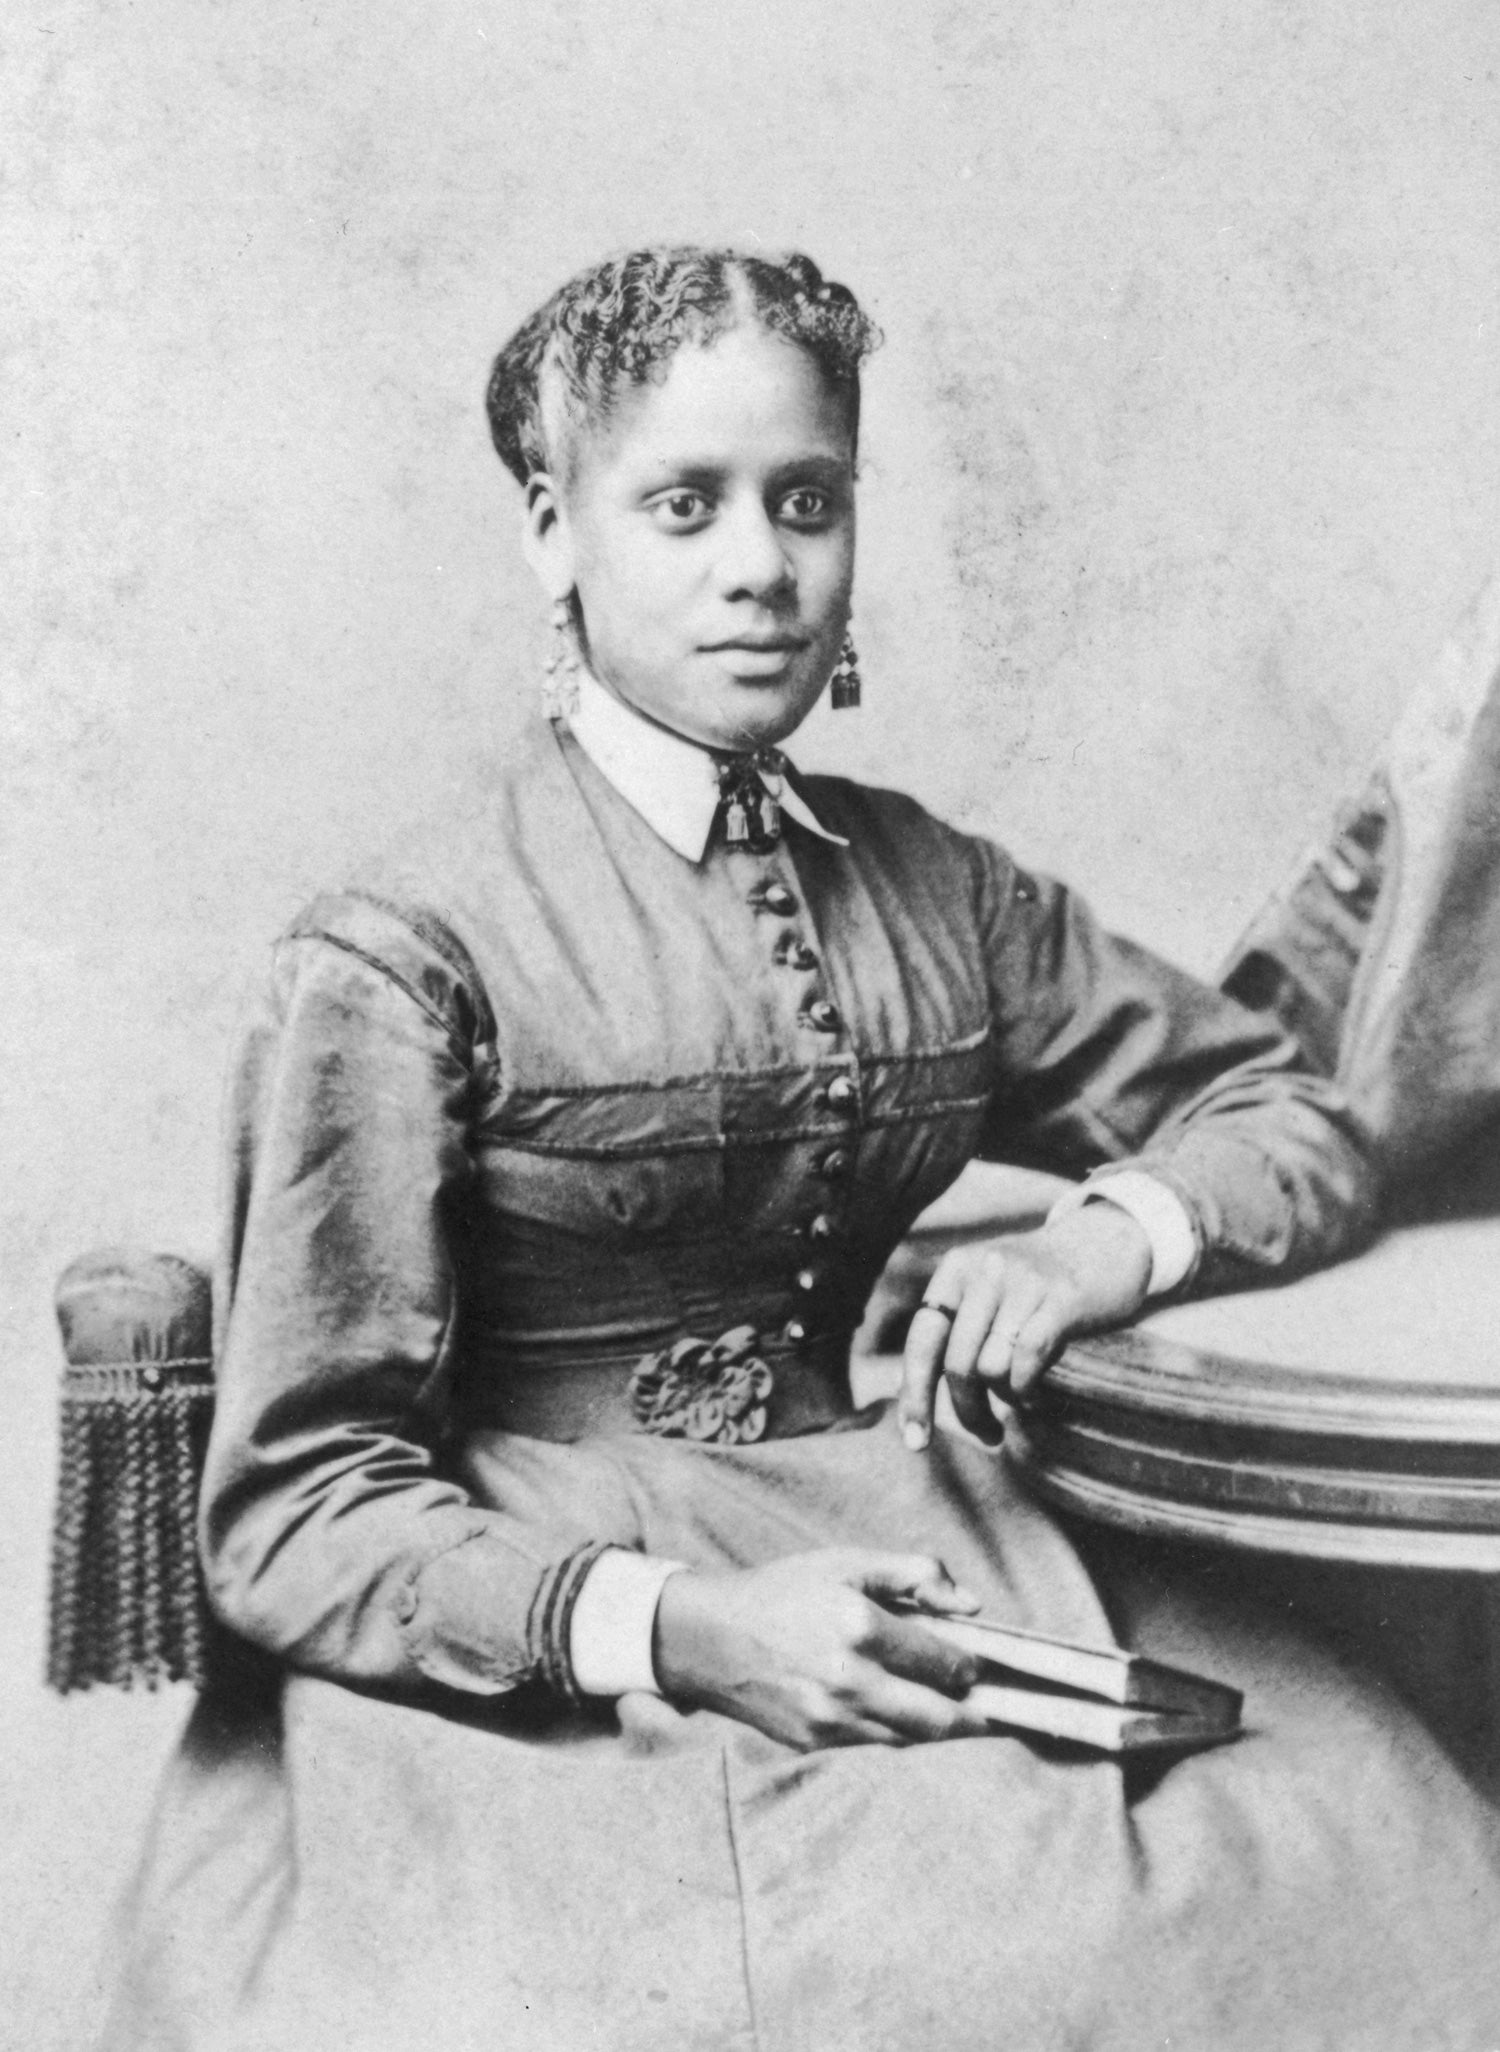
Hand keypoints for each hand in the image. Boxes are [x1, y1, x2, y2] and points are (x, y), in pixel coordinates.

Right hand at [652, 1549, 994, 1750]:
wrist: (710, 1637)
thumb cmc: (784, 1591)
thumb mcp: (847, 1561)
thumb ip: (915, 1574)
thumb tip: (972, 1605)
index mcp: (860, 1628)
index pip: (943, 1663)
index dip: (971, 1667)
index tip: (979, 1666)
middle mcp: (849, 1681)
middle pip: (938, 1719)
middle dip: (974, 1718)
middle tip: (994, 1711)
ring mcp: (830, 1719)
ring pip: (909, 1739)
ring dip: (938, 1730)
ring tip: (958, 1716)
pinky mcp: (814, 1743)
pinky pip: (873, 1745)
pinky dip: (897, 1733)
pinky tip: (904, 1715)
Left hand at [898, 1203, 1151, 1449]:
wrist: (1104, 1245)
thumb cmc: (1036, 1287)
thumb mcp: (986, 1294)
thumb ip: (952, 1334)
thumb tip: (909, 1396)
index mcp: (956, 1269)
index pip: (922, 1340)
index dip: (915, 1395)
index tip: (914, 1442)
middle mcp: (985, 1270)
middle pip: (957, 1364)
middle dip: (968, 1410)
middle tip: (988, 1433)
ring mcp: (1024, 1283)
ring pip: (991, 1368)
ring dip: (1004, 1397)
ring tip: (1019, 1394)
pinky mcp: (1062, 1300)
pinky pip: (1027, 1361)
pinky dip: (1026, 1390)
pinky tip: (1035, 1395)